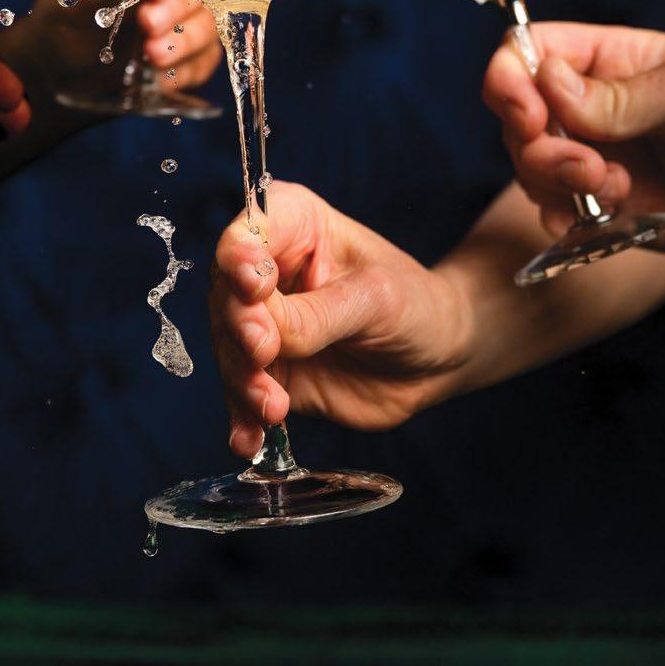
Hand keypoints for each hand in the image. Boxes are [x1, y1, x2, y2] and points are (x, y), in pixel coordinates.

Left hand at [6, 0, 220, 106]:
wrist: (53, 64)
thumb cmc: (62, 23)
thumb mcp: (73, 3)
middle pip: (197, 0)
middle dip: (175, 13)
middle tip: (147, 25)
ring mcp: (180, 28)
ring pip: (206, 32)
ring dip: (186, 44)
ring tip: (154, 56)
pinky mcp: (184, 60)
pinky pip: (202, 64)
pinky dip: (188, 72)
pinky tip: (164, 80)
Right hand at [210, 182, 467, 457]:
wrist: (436, 358)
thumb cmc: (414, 305)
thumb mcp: (375, 300)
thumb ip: (319, 314)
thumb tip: (264, 333)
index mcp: (293, 225)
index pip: (249, 231)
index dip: (241, 256)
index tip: (254, 287)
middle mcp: (267, 270)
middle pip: (227, 292)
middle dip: (240, 325)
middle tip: (264, 349)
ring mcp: (263, 322)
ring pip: (229, 347)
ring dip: (242, 379)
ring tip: (271, 406)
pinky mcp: (268, 370)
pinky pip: (241, 393)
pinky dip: (242, 418)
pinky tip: (247, 440)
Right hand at [484, 24, 664, 258]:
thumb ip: (620, 96)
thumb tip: (545, 85)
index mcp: (613, 61)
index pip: (531, 55)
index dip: (512, 78)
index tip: (527, 108)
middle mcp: (601, 111)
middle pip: (521, 119)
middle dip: (535, 142)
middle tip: (580, 162)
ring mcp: (610, 162)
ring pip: (535, 171)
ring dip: (554, 181)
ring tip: (611, 187)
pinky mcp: (625, 212)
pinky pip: (566, 218)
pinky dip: (568, 219)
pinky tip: (612, 214)